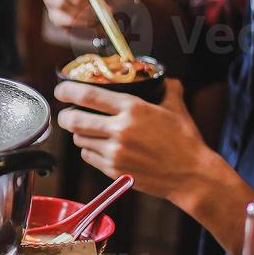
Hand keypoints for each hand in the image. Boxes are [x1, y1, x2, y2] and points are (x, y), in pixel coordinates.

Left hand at [54, 79, 215, 205]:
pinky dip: (89, 151)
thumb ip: (168, 89)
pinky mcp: (114, 170)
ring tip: (87, 131)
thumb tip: (163, 78)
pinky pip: (88, 157)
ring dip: (79, 134)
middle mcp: (120, 130)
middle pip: (74, 120)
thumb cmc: (185, 142)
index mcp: (133, 109)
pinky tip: (99, 147)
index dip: (68, 91)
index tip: (60, 89)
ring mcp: (115, 152)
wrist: (192, 176)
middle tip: (66, 114)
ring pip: (79, 140)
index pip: (89, 95)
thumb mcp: (177, 109)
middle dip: (65, 116)